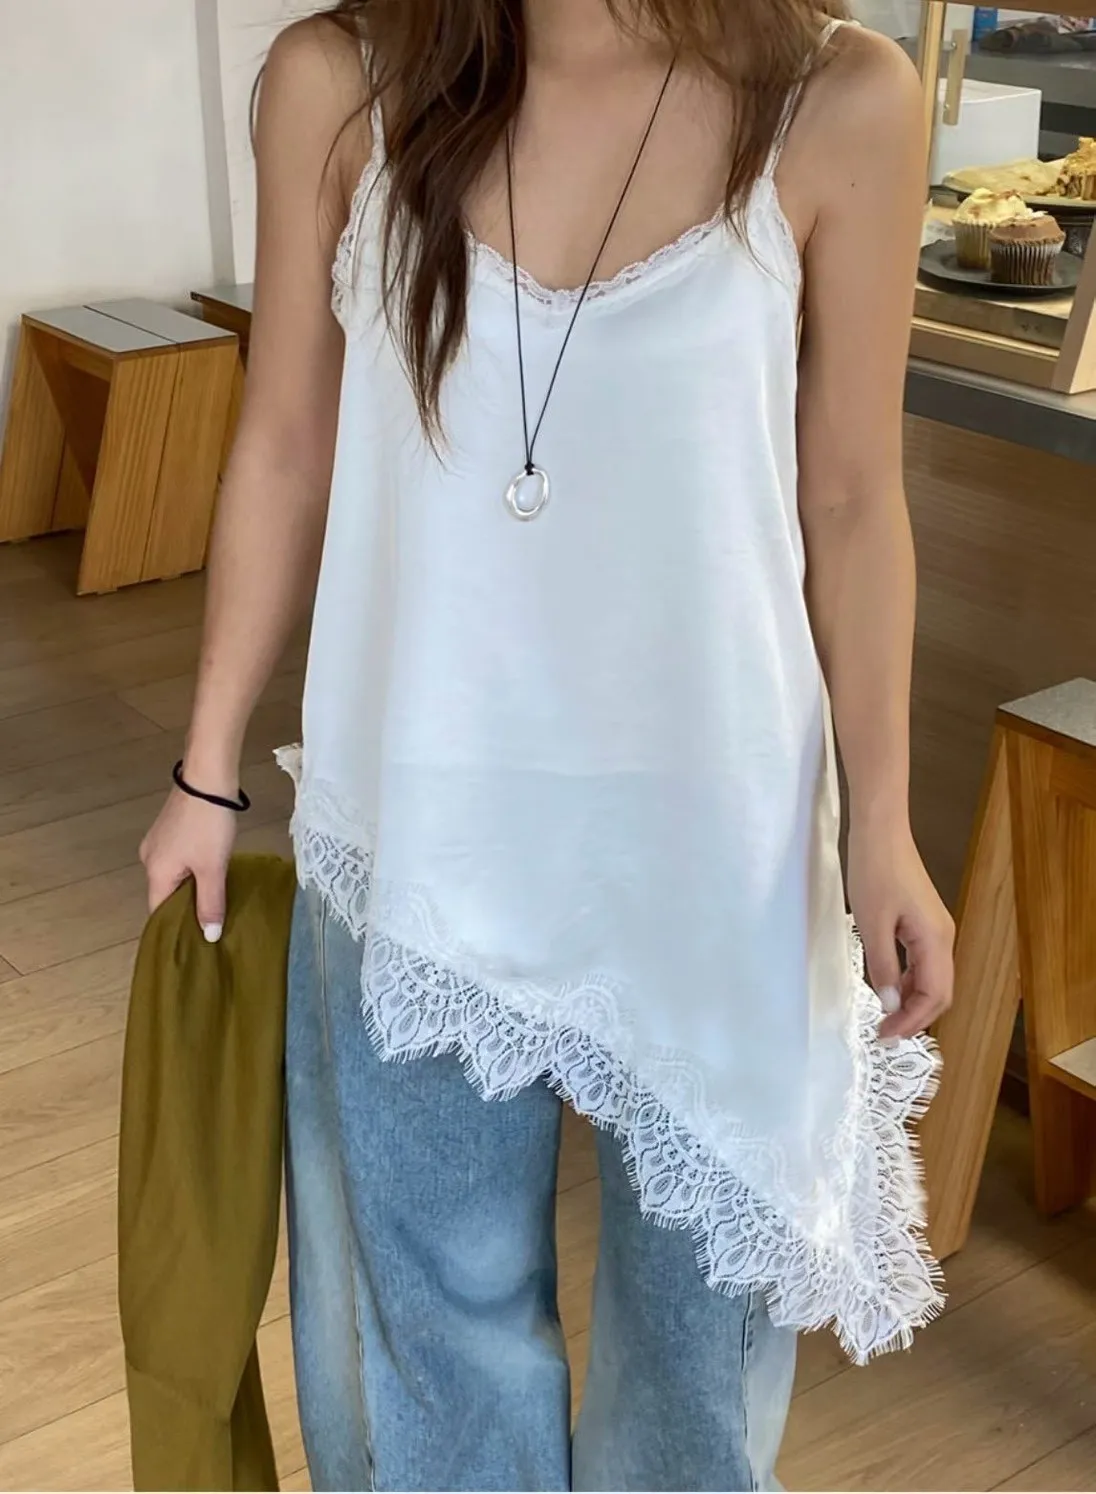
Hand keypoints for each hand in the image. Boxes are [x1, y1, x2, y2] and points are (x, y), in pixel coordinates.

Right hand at [139, 777, 239, 942]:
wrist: (208, 778)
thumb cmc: (209, 825)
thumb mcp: (213, 868)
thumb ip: (210, 903)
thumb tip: (208, 937)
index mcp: (155, 872)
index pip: (158, 912)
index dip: (176, 929)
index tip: (196, 942)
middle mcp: (149, 859)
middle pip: (165, 895)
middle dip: (186, 909)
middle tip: (211, 924)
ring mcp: (158, 843)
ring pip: (174, 877)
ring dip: (191, 889)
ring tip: (215, 901)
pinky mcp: (169, 830)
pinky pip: (178, 861)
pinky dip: (192, 871)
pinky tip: (211, 874)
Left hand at [847, 821, 954, 1040]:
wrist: (881, 831)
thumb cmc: (875, 871)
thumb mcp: (871, 924)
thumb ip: (882, 968)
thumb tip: (891, 1006)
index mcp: (935, 940)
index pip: (934, 996)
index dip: (912, 1021)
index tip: (885, 1035)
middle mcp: (943, 937)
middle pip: (940, 991)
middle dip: (915, 1017)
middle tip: (885, 1033)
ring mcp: (936, 929)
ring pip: (932, 978)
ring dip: (912, 1001)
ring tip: (886, 1016)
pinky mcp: (924, 922)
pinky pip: (923, 962)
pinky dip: (909, 981)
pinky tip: (889, 987)